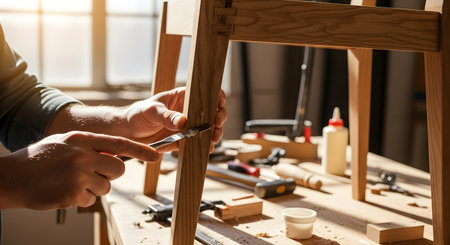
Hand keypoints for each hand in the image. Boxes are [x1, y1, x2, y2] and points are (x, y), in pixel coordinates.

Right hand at [0, 131, 158, 209]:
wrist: (12, 177)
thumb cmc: (40, 159)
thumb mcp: (65, 142)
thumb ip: (90, 146)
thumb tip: (116, 154)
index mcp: (82, 140)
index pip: (120, 144)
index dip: (140, 150)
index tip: (156, 156)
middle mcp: (83, 155)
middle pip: (118, 169)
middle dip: (111, 174)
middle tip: (93, 173)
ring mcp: (79, 175)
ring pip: (105, 187)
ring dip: (93, 188)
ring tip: (71, 181)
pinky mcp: (73, 194)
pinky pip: (90, 200)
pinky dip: (80, 198)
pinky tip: (64, 190)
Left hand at [123, 87, 227, 151]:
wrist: (128, 133)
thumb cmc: (138, 114)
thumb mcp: (151, 111)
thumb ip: (167, 116)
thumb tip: (183, 121)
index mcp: (183, 97)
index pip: (205, 93)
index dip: (216, 96)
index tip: (219, 104)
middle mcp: (189, 111)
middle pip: (213, 112)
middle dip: (219, 118)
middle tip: (217, 124)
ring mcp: (188, 126)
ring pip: (209, 128)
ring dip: (215, 133)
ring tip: (213, 139)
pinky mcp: (184, 141)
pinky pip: (198, 143)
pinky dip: (204, 147)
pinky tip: (207, 149)